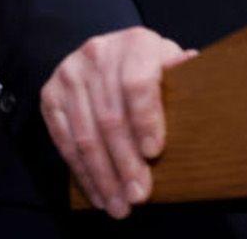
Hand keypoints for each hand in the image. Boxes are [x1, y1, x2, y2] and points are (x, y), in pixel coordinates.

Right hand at [39, 26, 196, 217]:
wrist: (106, 51)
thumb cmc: (149, 63)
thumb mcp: (169, 60)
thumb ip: (180, 71)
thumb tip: (196, 69)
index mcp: (135, 43)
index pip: (138, 85)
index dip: (146, 120)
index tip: (154, 153)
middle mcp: (98, 55)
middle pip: (110, 118)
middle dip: (125, 162)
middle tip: (139, 194)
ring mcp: (69, 76)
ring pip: (86, 136)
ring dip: (103, 176)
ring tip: (119, 204)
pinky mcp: (50, 97)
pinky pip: (64, 142)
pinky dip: (82, 172)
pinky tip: (98, 193)